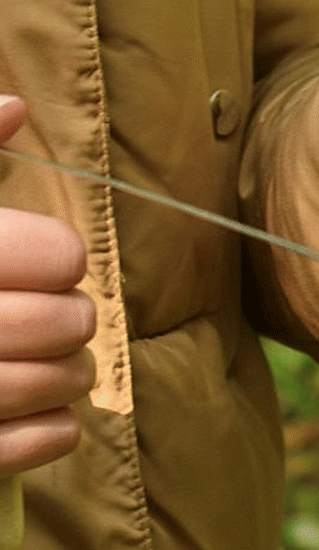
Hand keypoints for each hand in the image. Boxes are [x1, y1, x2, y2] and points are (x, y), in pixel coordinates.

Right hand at [0, 97, 95, 477]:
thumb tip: (14, 106)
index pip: (57, 256)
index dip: (60, 260)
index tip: (47, 264)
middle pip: (65, 321)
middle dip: (73, 319)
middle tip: (62, 318)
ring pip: (60, 383)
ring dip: (72, 374)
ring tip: (56, 365)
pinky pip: (42, 443)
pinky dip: (55, 429)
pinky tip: (41, 411)